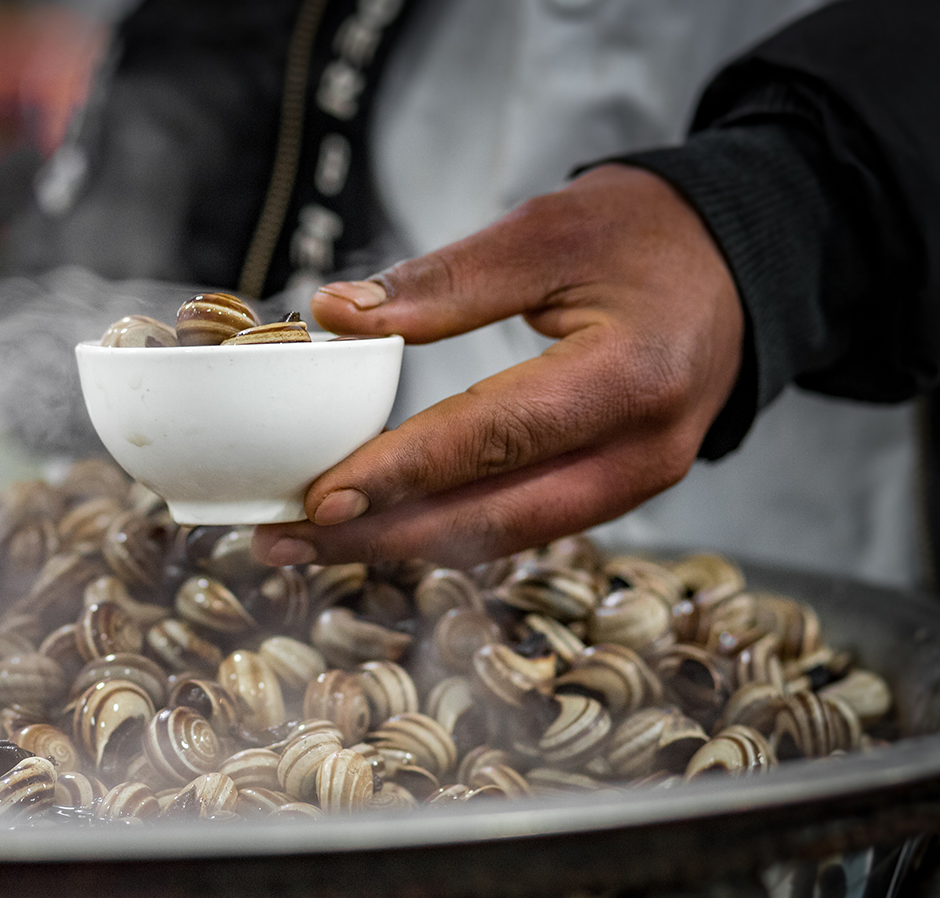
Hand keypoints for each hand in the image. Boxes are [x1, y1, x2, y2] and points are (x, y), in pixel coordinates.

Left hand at [252, 164, 743, 568]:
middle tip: (278, 536)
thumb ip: (444, 281)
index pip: (493, 440)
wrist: (743, 261)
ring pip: (496, 537)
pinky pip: (514, 525)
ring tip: (302, 539)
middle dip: (375, 535)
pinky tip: (370, 523)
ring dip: (395, 542)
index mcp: (632, 379)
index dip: (400, 473)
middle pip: (487, 519)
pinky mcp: (612, 493)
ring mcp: (633, 486)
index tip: (317, 496)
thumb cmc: (651, 234)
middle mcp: (640, 455)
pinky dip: (438, 528)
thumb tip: (334, 315)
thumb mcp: (550, 231)